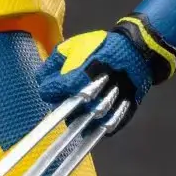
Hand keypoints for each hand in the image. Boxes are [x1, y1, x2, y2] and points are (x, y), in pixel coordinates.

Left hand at [35, 27, 151, 133]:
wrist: (135, 52)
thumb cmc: (102, 47)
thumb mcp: (73, 45)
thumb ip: (53, 62)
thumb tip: (40, 77)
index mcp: (72, 82)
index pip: (47, 93)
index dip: (47, 89)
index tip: (50, 86)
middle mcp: (84, 100)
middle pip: (62, 110)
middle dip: (62, 103)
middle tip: (66, 95)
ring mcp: (101, 111)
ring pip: (79, 123)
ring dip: (76, 116)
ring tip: (80, 105)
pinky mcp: (115, 118)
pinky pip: (99, 130)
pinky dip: (94, 126)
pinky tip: (92, 116)